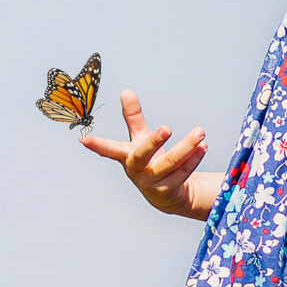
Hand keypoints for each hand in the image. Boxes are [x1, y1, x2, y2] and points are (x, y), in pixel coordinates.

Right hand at [80, 90, 207, 216]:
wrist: (166, 195)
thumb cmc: (150, 161)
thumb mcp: (140, 138)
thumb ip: (133, 116)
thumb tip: (126, 91)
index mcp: (127, 156)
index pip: (109, 149)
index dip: (97, 145)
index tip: (83, 140)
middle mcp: (137, 171)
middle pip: (143, 155)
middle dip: (154, 142)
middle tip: (167, 128)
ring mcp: (153, 182)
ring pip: (170, 163)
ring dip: (187, 147)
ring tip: (200, 132)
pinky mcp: (169, 190)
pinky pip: (183, 173)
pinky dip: (194, 158)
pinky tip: (202, 146)